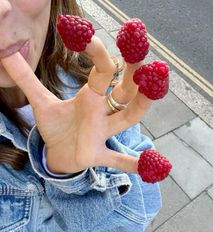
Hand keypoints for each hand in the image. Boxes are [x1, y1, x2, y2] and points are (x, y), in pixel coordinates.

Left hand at [1, 51, 150, 174]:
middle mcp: (102, 112)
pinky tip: (150, 165)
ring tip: (150, 93)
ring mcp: (102, 134)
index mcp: (90, 97)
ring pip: (126, 119)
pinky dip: (132, 163)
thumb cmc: (56, 126)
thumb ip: (26, 79)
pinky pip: (118, 160)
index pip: (101, 71)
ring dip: (138, 107)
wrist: (57, 152)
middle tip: (145, 57)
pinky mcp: (98, 155)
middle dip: (134, 75)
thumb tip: (6, 54)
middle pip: (124, 91)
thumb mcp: (41, 102)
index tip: (87, 36)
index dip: (97, 54)